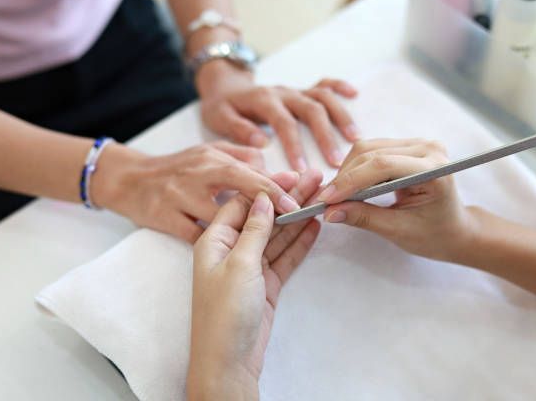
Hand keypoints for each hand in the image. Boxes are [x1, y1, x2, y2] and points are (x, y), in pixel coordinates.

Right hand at [90, 140, 302, 241]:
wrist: (128, 180)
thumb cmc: (177, 168)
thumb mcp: (208, 153)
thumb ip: (240, 156)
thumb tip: (270, 162)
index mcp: (211, 160)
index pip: (249, 173)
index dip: (275, 186)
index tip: (299, 196)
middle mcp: (197, 177)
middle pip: (239, 189)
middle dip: (270, 201)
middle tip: (297, 211)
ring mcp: (180, 198)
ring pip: (219, 217)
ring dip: (247, 228)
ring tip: (275, 235)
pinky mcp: (165, 219)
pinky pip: (195, 236)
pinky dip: (216, 244)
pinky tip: (236, 254)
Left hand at [187, 169, 322, 399]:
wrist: (229, 361)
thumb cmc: (224, 311)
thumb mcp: (240, 263)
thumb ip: (255, 229)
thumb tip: (264, 197)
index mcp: (215, 240)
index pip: (242, 203)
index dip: (267, 187)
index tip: (292, 174)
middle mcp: (232, 250)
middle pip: (264, 217)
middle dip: (289, 198)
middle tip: (315, 179)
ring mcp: (250, 267)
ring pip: (277, 236)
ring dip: (298, 217)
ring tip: (321, 197)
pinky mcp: (266, 284)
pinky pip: (284, 257)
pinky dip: (299, 243)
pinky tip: (315, 226)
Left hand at [196, 60, 358, 170]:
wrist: (223, 85)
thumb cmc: (222, 107)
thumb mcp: (219, 117)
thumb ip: (238, 129)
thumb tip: (262, 143)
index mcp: (264, 100)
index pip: (284, 123)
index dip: (295, 146)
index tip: (302, 169)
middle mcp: (283, 92)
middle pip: (311, 109)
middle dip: (325, 135)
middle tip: (336, 161)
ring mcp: (294, 90)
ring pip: (322, 97)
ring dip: (340, 116)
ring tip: (354, 138)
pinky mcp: (300, 89)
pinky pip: (323, 83)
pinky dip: (340, 86)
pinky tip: (355, 95)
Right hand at [319, 138, 474, 260]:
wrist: (455, 230)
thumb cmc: (434, 234)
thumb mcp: (398, 231)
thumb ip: (364, 218)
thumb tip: (330, 212)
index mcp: (434, 170)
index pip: (383, 166)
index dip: (351, 181)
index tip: (327, 199)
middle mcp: (428, 148)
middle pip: (371, 153)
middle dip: (344, 178)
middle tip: (326, 202)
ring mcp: (418, 144)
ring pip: (367, 148)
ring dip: (347, 172)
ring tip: (336, 196)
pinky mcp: (407, 146)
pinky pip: (372, 150)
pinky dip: (355, 168)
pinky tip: (348, 187)